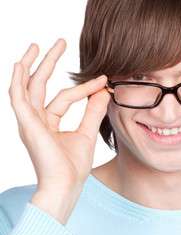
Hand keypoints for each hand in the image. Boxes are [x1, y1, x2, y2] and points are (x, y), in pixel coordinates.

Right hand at [9, 39, 109, 223]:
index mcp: (48, 123)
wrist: (67, 186)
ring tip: (39, 45)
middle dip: (49, 62)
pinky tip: (20, 65)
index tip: (103, 80)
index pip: (65, 97)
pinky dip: (17, 81)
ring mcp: (29, 122)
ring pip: (26, 87)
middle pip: (39, 85)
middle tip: (61, 42)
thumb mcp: (87, 132)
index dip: (84, 87)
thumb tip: (103, 90)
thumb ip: (93, 110)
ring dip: (31, 65)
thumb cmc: (74, 165)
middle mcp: (35, 120)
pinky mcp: (27, 125)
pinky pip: (17, 98)